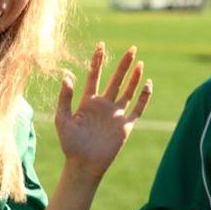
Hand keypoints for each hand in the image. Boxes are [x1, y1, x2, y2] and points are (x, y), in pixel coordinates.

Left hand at [55, 43, 151, 179]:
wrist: (83, 164)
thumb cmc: (70, 143)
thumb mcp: (62, 118)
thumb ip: (65, 98)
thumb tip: (66, 76)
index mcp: (88, 101)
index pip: (94, 75)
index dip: (98, 60)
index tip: (101, 45)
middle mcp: (104, 105)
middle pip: (116, 79)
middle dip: (123, 64)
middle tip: (132, 48)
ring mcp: (116, 114)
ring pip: (128, 91)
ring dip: (134, 77)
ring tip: (140, 62)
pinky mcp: (126, 125)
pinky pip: (138, 108)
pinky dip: (144, 97)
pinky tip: (148, 84)